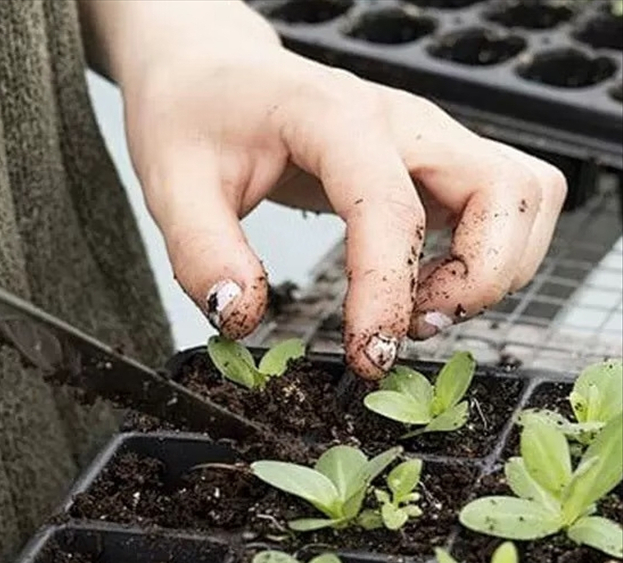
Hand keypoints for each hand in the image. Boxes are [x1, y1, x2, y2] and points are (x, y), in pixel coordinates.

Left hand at [122, 37, 565, 377]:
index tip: (368, 356)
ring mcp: (425, 138)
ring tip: (423, 310)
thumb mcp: (173, 185)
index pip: (391, 210)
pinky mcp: (430, 161)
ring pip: (522, 196)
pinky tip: (427, 285)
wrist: (212, 73)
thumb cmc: (194, 117)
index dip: (389, 293)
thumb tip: (243, 320)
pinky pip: (502, 204)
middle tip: (413, 328)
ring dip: (493, 269)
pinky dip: (488, 256)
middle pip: (507, 190)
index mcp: (334, 118)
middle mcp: (400, 121)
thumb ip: (204, 255)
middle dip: (479, 280)